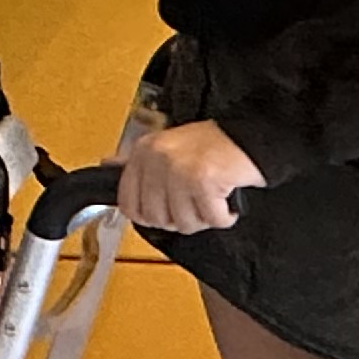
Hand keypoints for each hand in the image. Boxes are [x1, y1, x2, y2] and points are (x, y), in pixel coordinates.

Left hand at [121, 120, 261, 236]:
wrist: (251, 135)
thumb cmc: (212, 145)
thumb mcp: (167, 146)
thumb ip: (136, 161)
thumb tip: (106, 164)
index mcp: (145, 150)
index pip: (128, 203)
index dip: (149, 215)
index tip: (167, 210)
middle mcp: (158, 158)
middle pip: (157, 218)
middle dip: (181, 217)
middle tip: (197, 202)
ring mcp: (180, 169)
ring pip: (184, 222)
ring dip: (204, 217)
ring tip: (213, 198)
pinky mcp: (204, 180)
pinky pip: (211, 219)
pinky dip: (224, 216)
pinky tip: (227, 200)